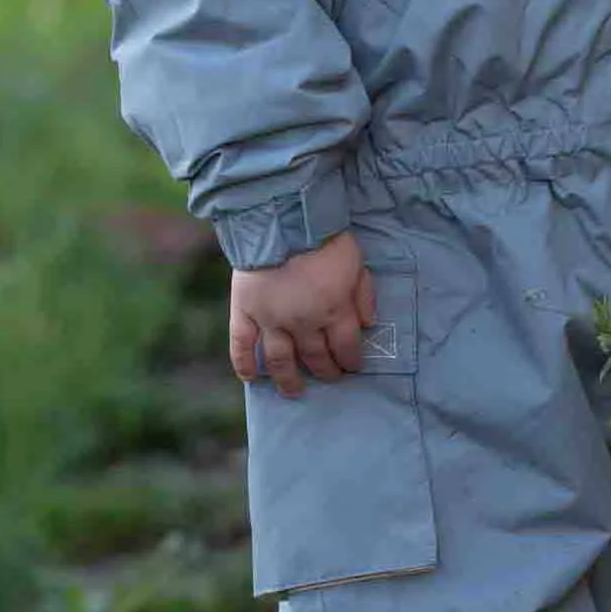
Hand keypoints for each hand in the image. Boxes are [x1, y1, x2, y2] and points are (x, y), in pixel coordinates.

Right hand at [230, 231, 376, 397]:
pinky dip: (244, 364)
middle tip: (330, 378)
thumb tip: (369, 323)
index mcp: (333, 311)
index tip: (353, 367)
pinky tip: (250, 378)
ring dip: (288, 379)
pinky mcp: (245, 312)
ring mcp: (271, 320)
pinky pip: (241, 345)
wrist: (282, 220)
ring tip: (294, 391)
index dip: (352, 360)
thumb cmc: (324, 239)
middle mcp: (303, 323)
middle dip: (326, 371)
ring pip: (280, 360)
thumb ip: (363, 294)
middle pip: (316, 357)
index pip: (346, 347)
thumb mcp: (357, 262)